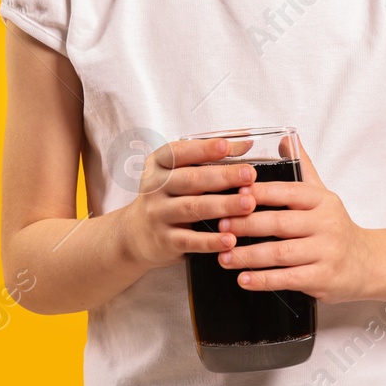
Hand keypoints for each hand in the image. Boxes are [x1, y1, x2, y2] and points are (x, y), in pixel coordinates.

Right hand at [120, 136, 257, 270]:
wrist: (136, 234)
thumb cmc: (167, 196)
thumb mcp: (178, 172)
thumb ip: (210, 157)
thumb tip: (247, 144)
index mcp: (158, 165)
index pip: (178, 152)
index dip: (202, 149)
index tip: (226, 146)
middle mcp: (155, 188)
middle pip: (190, 180)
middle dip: (223, 176)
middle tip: (249, 175)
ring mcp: (158, 214)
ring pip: (192, 208)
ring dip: (223, 205)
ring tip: (248, 203)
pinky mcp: (165, 240)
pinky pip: (190, 240)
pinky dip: (211, 241)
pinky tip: (230, 240)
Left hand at [215, 134, 374, 303]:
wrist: (368, 263)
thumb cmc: (336, 228)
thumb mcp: (323, 195)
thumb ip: (302, 168)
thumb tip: (284, 138)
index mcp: (322, 200)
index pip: (288, 192)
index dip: (260, 192)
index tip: (234, 192)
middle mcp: (326, 224)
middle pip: (280, 223)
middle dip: (246, 224)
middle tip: (221, 226)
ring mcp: (326, 253)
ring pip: (281, 253)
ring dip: (249, 256)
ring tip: (224, 257)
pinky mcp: (323, 278)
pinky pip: (288, 279)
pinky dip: (263, 280)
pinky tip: (243, 279)